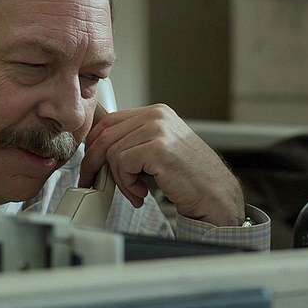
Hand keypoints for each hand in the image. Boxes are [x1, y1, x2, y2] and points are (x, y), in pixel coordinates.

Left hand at [80, 104, 244, 225]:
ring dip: (118, 180)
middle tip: (94, 183)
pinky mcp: (158, 148)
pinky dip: (126, 184)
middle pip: (105, 134)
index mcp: (156, 112)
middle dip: (95, 163)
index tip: (90, 165)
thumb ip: (134, 143)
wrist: (217, 195)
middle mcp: (157, 115)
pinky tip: (141, 193)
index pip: (110, 121)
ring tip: (135, 192)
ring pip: (112, 152)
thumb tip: (98, 151)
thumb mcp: (159, 150)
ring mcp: (158, 129)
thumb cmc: (191, 178)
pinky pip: (122, 164)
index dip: (95, 145)